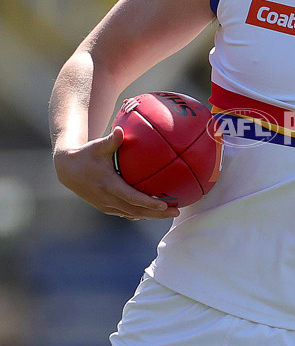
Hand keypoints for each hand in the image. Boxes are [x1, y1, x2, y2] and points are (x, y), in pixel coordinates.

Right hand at [53, 127, 179, 219]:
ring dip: (151, 215)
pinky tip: (154, 211)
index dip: (149, 203)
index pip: (132, 198)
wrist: (67, 169)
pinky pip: (126, 213)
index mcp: (108, 185)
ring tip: (170, 213)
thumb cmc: (86, 154)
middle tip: (176, 212)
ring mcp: (106, 205)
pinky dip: (141, 213)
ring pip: (133, 214)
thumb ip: (112, 140)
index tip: (165, 205)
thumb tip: (121, 130)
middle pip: (137, 211)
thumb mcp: (97, 146)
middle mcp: (108, 199)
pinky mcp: (105, 207)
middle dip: (157, 214)